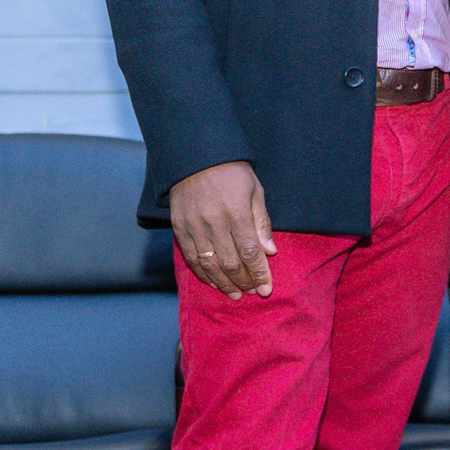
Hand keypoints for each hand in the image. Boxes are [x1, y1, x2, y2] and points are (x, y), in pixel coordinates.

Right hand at [169, 161, 274, 298]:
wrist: (195, 156)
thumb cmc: (232, 172)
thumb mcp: (254, 191)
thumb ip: (262, 223)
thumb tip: (270, 252)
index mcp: (236, 212)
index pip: (250, 252)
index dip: (259, 274)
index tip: (266, 289)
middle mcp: (213, 222)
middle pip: (230, 263)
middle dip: (244, 282)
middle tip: (252, 292)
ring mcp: (193, 226)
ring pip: (209, 265)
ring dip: (223, 283)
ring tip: (234, 294)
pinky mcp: (179, 227)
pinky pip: (191, 258)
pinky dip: (202, 273)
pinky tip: (213, 282)